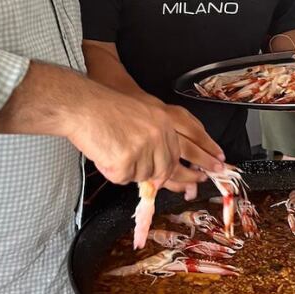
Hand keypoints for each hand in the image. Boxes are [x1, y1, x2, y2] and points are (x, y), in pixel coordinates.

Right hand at [70, 86, 224, 195]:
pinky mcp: (127, 162)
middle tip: (193, 188)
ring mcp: (143, 149)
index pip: (187, 145)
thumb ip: (157, 137)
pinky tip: (106, 154)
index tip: (213, 168)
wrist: (81, 105)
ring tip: (115, 150)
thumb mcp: (142, 114)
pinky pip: (124, 178)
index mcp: (163, 120)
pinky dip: (113, 170)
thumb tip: (168, 166)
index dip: (200, 159)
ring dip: (130, 170)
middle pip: (170, 167)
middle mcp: (158, 134)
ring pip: (144, 176)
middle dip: (181, 179)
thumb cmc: (104, 108)